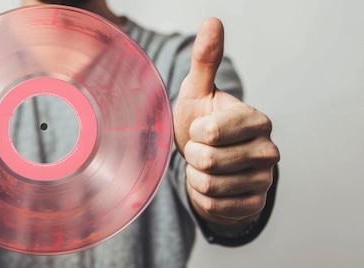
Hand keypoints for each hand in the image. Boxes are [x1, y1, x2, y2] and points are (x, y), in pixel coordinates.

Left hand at [173, 18, 279, 225]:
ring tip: (204, 167)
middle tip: (200, 150)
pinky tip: (210, 186)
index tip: (200, 128)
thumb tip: (212, 21)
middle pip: (208, 161)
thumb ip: (205, 60)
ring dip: (196, 177)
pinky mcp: (255, 205)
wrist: (205, 164)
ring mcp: (264, 180)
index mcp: (256, 120)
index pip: (213, 132)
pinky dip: (202, 198)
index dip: (195, 132)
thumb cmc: (201, 123)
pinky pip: (214, 207)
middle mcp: (268, 150)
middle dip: (193, 157)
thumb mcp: (197, 92)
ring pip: (210, 186)